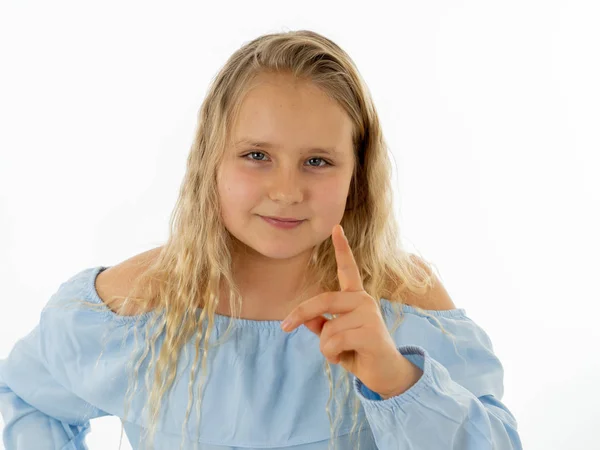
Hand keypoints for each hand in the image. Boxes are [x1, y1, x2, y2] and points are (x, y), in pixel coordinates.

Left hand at [281, 224, 420, 398]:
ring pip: (326, 328)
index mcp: (356, 298)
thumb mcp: (335, 337)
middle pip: (323, 300)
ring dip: (326, 347)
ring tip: (343, 353)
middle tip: (285, 327)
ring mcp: (369, 315)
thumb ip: (321, 324)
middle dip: (300, 314)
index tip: (336, 227)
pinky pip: (334, 342)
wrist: (386, 375)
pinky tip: (348, 358)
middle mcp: (364, 301)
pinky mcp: (371, 333)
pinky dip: (333, 355)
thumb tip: (306, 319)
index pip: (349, 269)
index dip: (343, 248)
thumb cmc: (358, 352)